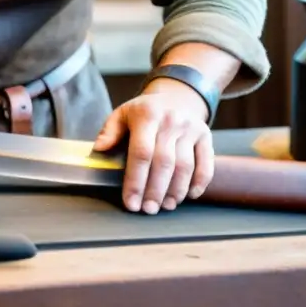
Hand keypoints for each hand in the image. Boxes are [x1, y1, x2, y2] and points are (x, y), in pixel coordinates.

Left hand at [92, 79, 214, 213]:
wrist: (176, 97)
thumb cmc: (144, 112)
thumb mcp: (122, 114)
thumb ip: (110, 131)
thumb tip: (98, 149)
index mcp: (147, 115)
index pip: (141, 152)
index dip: (135, 181)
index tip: (131, 202)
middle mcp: (171, 121)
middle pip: (164, 162)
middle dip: (155, 190)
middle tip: (148, 209)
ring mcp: (190, 128)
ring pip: (185, 166)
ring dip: (175, 190)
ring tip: (165, 206)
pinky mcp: (205, 136)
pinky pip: (206, 163)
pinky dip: (199, 182)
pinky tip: (189, 196)